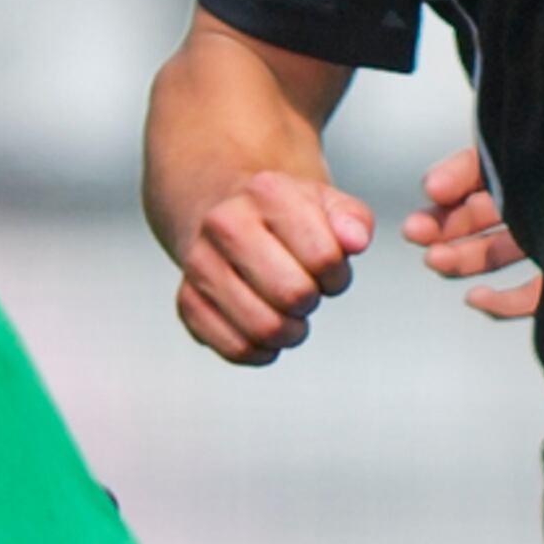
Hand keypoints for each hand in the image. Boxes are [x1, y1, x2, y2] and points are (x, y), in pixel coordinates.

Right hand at [172, 169, 376, 364]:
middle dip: (311, 301)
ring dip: (290, 331)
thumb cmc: (284, 216)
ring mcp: (200, 264)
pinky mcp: (188, 302)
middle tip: (306, 291)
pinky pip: (237, 349)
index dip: (337, 274)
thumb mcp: (326, 204)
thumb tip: (355, 240)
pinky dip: (262, 350)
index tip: (327, 268)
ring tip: (288, 312)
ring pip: (264, 327)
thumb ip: (353, 219)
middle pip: (293, 294)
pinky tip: (265, 329)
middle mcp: (223, 224)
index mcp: (266, 193)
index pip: (323, 257)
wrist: (224, 213)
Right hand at [402, 140, 540, 318]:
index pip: (483, 168)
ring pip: (499, 251)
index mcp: (536, 159)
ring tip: (435, 260)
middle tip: (415, 231)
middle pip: (483, 214)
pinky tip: (476, 297)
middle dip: (444, 224)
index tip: (431, 189)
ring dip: (461, 258)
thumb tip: (433, 185)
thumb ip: (478, 167)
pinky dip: (503, 302)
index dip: (453, 180)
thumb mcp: (526, 153)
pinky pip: (533, 295)